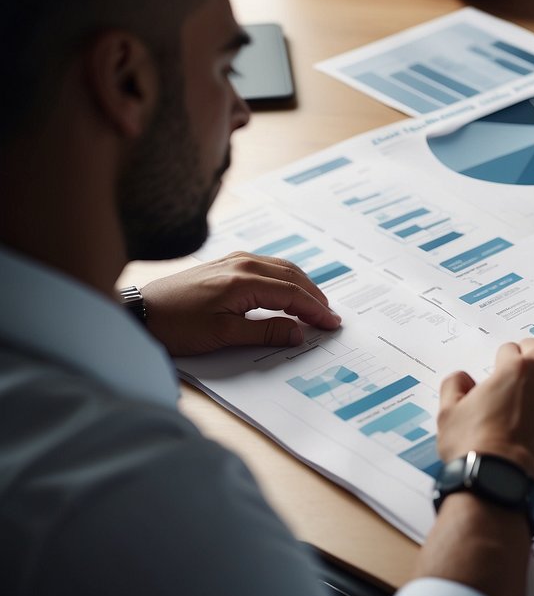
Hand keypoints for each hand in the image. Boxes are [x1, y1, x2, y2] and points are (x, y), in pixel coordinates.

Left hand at [140, 252, 341, 356]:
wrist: (139, 313)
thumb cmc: (176, 325)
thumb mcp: (222, 335)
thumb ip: (264, 332)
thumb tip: (297, 332)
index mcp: (244, 280)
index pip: (293, 294)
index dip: (315, 310)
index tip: (332, 324)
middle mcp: (242, 264)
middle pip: (292, 276)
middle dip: (314, 296)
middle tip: (329, 316)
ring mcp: (232, 260)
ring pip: (281, 267)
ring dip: (301, 285)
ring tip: (313, 304)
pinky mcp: (224, 263)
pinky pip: (266, 265)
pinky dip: (284, 277)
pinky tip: (286, 289)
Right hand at [434, 339, 533, 481]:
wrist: (500, 479)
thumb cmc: (476, 446)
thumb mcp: (450, 411)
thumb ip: (455, 385)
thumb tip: (462, 380)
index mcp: (519, 366)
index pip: (512, 349)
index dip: (501, 363)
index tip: (499, 374)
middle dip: (530, 365)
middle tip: (517, 386)